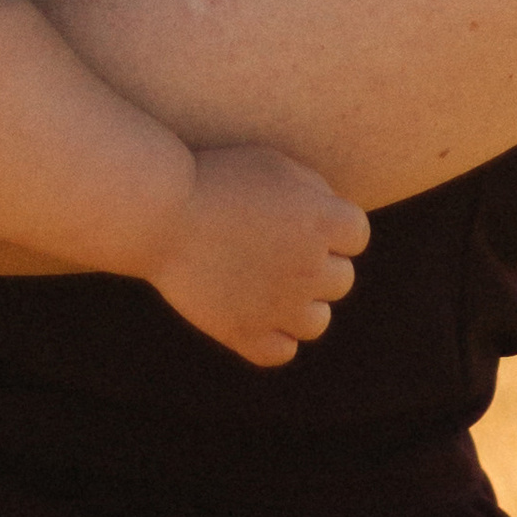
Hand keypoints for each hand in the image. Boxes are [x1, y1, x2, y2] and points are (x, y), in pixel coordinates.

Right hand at [147, 143, 369, 368]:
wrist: (159, 212)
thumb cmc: (217, 179)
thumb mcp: (274, 165)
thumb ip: (316, 191)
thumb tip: (335, 219)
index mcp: (322, 221)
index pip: (357, 237)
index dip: (333, 227)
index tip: (301, 219)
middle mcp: (309, 268)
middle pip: (342, 280)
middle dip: (318, 264)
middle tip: (277, 249)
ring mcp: (278, 307)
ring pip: (318, 322)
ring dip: (302, 305)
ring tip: (270, 285)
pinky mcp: (245, 334)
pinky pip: (282, 352)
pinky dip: (274, 338)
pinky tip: (255, 314)